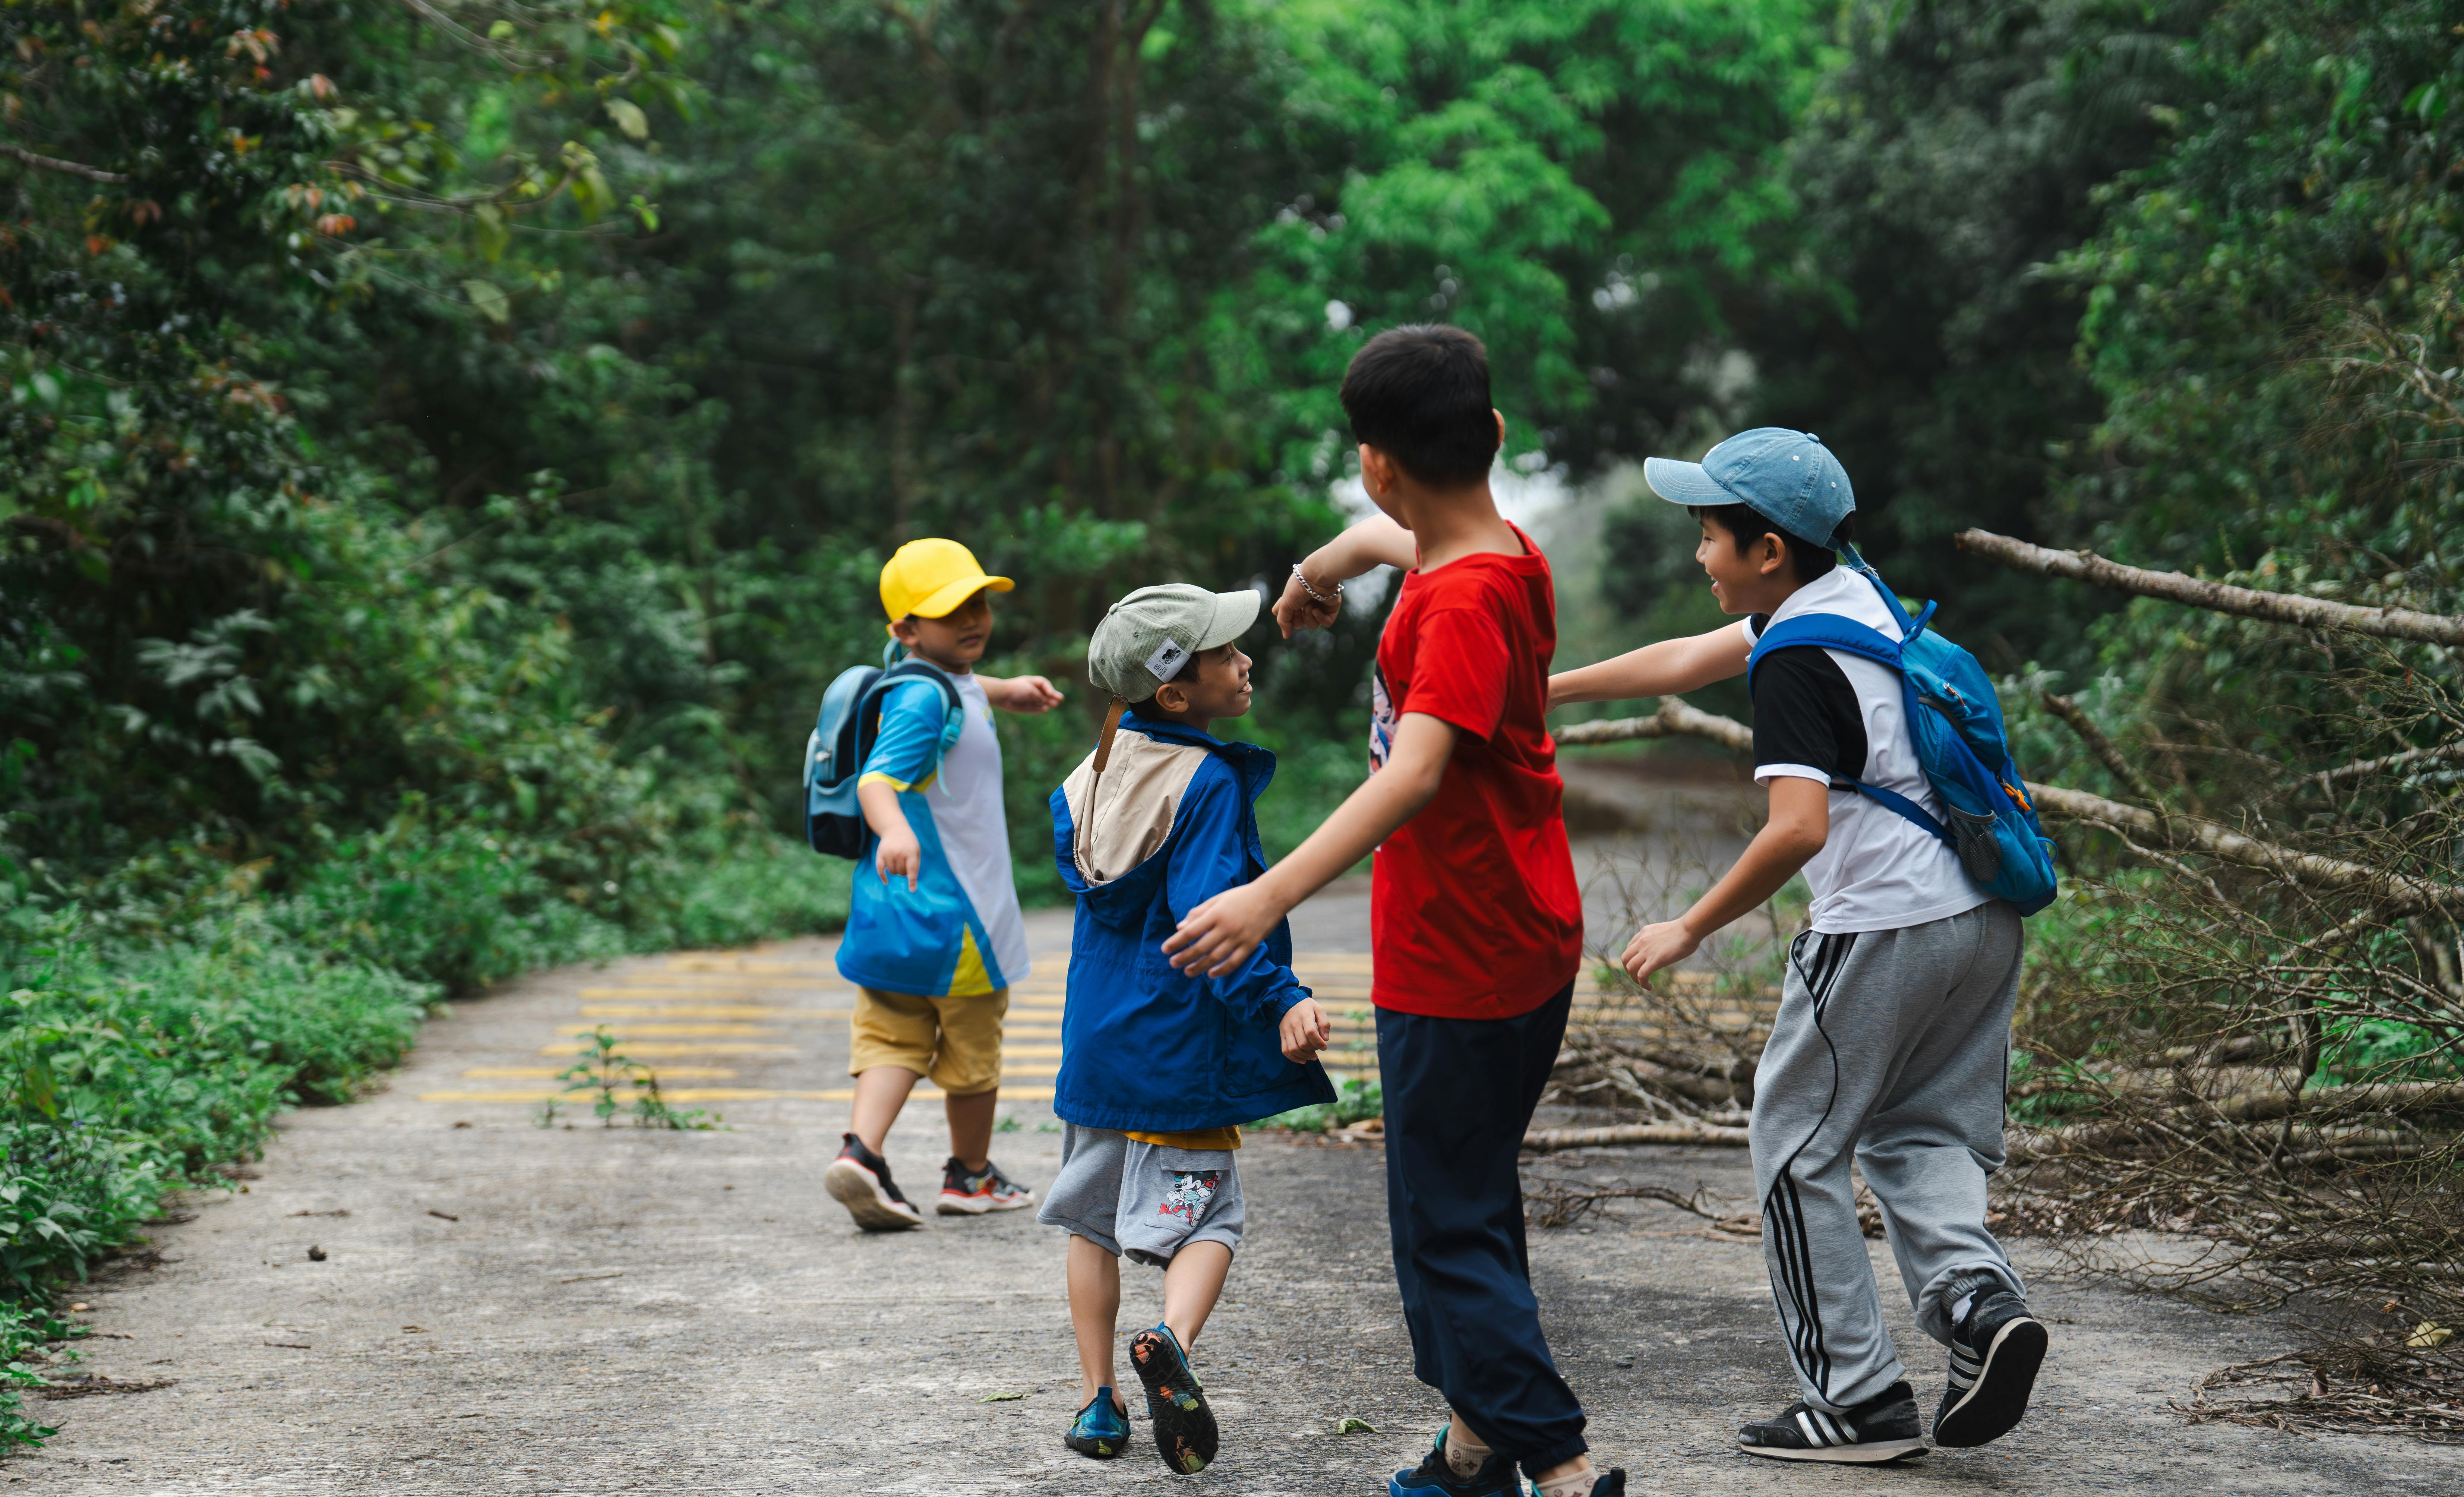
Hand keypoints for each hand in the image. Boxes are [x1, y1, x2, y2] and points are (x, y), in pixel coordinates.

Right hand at [875, 828, 921, 891]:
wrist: (895, 829)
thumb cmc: (908, 843)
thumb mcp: (916, 850)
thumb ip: (915, 864)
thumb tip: (911, 882)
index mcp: (911, 852)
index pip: (912, 869)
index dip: (912, 881)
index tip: (912, 890)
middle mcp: (899, 853)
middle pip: (901, 873)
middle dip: (904, 871)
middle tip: (905, 863)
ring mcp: (889, 853)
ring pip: (892, 872)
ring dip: (896, 871)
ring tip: (898, 862)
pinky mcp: (880, 854)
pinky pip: (880, 870)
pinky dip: (883, 877)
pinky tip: (886, 882)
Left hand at [985, 674, 1063, 712]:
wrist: (1001, 695)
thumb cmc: (1016, 689)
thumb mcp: (1030, 691)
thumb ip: (1039, 696)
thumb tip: (1047, 701)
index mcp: (1031, 682)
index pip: (1044, 684)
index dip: (1050, 688)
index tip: (1052, 693)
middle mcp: (1031, 690)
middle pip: (1044, 693)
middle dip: (1052, 696)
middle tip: (1061, 699)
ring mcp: (1028, 699)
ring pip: (1041, 701)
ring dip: (1048, 702)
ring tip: (1055, 704)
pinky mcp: (1025, 707)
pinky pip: (1035, 708)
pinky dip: (1040, 709)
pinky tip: (1045, 709)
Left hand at [1162, 881, 1285, 977]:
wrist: (1272, 896)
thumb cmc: (1242, 896)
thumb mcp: (1218, 899)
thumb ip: (1198, 912)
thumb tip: (1179, 927)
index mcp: (1216, 913)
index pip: (1191, 931)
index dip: (1176, 942)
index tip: (1165, 950)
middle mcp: (1226, 927)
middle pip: (1200, 947)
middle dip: (1184, 957)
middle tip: (1173, 964)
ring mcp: (1239, 937)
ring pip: (1215, 958)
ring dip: (1199, 967)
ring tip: (1187, 972)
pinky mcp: (1251, 945)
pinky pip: (1234, 962)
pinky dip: (1222, 970)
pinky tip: (1211, 974)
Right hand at [1272, 570, 1340, 638]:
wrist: (1317, 576)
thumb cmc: (1299, 587)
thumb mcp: (1285, 604)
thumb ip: (1283, 621)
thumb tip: (1285, 636)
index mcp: (1294, 600)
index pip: (1286, 615)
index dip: (1285, 617)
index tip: (1287, 609)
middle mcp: (1306, 604)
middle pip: (1298, 623)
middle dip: (1298, 618)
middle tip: (1299, 608)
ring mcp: (1319, 607)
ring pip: (1312, 625)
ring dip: (1308, 617)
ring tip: (1310, 606)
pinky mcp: (1331, 609)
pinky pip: (1326, 623)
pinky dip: (1321, 618)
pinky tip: (1317, 609)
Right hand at [1279, 997, 1332, 1062]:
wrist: (1288, 1001)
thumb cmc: (1306, 1007)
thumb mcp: (1319, 1009)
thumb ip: (1324, 1023)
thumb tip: (1326, 1038)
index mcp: (1304, 1016)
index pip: (1310, 1032)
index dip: (1319, 1042)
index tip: (1324, 1046)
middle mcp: (1294, 1024)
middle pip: (1303, 1043)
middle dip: (1314, 1049)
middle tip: (1319, 1048)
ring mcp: (1286, 1030)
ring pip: (1293, 1049)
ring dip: (1305, 1056)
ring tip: (1313, 1057)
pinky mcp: (1282, 1035)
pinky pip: (1285, 1050)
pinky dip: (1293, 1058)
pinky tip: (1303, 1060)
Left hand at [1620, 919, 1699, 984]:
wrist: (1689, 929)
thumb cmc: (1684, 931)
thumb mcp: (1664, 932)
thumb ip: (1657, 941)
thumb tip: (1660, 952)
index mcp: (1644, 933)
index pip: (1629, 948)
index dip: (1631, 960)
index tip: (1639, 967)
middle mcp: (1641, 941)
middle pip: (1625, 959)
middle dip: (1628, 971)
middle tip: (1637, 977)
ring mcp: (1646, 950)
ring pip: (1630, 968)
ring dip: (1634, 979)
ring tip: (1643, 984)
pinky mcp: (1654, 960)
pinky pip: (1641, 975)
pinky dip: (1642, 983)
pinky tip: (1649, 987)